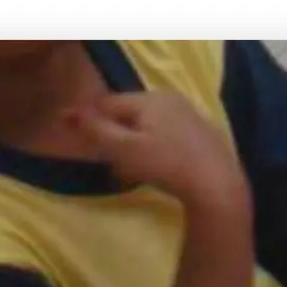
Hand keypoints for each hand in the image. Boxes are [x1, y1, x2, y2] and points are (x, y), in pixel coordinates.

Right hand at [63, 92, 248, 214]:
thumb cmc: (167, 166)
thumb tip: (67, 113)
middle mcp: (173, 100)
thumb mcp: (125, 150)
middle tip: (108, 158)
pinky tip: (161, 170)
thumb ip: (96, 130)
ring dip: (138, 144)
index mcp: (151, 98)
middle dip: (117, 133)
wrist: (219, 188)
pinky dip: (160, 150)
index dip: (92, 119)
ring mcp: (194, 118)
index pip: (110, 103)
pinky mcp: (208, 139)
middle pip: (132, 114)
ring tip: (132, 169)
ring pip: (153, 127)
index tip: (79, 136)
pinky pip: (173, 139)